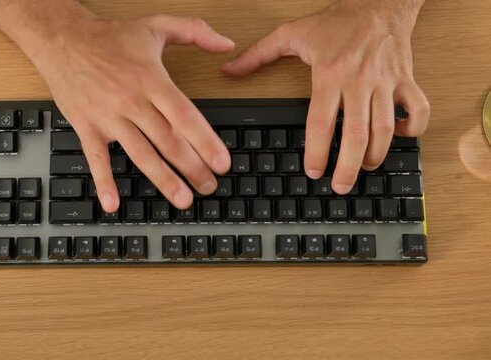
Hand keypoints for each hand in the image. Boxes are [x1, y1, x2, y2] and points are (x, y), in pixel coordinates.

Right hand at [27, 12, 233, 212]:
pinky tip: (113, 204)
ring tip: (182, 199)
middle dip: (192, 168)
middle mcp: (131, 100)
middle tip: (209, 187)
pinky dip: (104, 182)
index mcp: (151, 79)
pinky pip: (96, 159)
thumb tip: (227, 43)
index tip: (221, 163)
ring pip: (140, 154)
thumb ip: (195, 31)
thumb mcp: (156, 24)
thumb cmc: (109, 36)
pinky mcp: (86, 126)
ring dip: (163, 180)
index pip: (184, 116)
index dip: (205, 142)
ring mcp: (108, 116)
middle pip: (168, 141)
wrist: (62, 38)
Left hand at [221, 0, 429, 193]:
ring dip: (375, 155)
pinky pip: (418, 109)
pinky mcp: (406, 79)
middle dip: (348, 167)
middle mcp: (360, 81)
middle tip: (340, 186)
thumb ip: (257, 55)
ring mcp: (386, 82)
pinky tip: (396, 137)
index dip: (316, 152)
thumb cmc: (336, 20)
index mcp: (330, 73)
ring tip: (363, 169)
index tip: (312, 171)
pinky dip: (412, 129)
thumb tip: (228, 70)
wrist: (379, 1)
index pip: (321, 122)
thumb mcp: (291, 33)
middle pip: (356, 134)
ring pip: (385, 128)